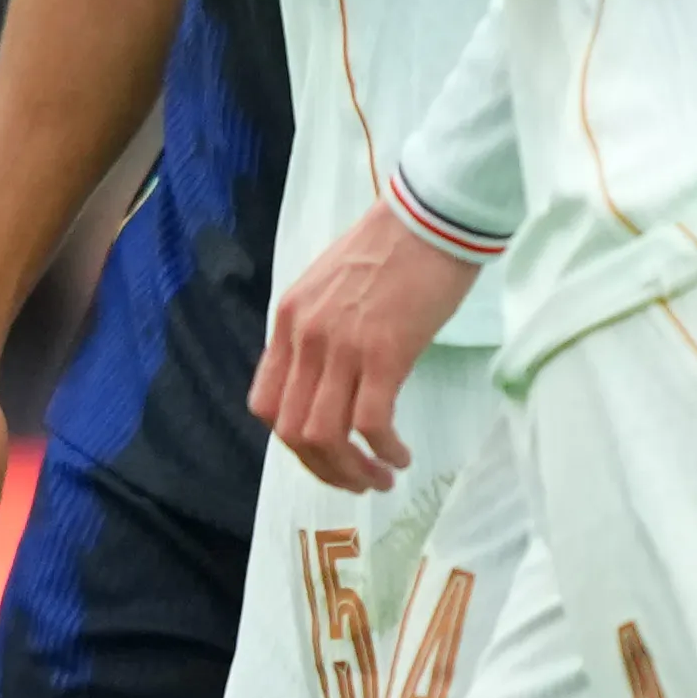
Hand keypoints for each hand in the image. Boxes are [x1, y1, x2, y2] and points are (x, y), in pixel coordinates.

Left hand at [257, 203, 480, 491]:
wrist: (430, 218)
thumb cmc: (392, 250)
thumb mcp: (331, 288)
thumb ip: (319, 331)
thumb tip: (329, 380)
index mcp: (289, 321)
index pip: (265, 403)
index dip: (291, 442)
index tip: (324, 452)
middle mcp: (305, 338)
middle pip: (291, 431)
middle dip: (323, 468)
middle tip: (356, 480)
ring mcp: (341, 347)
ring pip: (325, 436)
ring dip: (351, 470)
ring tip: (379, 478)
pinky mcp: (384, 352)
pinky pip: (370, 423)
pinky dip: (384, 450)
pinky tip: (401, 455)